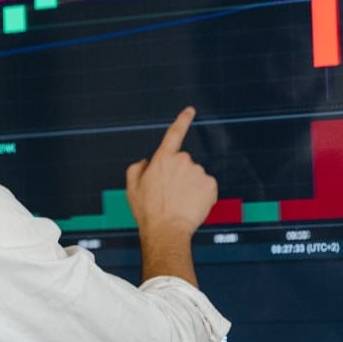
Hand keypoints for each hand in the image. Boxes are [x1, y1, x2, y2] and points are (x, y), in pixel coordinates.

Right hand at [126, 107, 217, 279]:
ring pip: (196, 177)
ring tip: (180, 204)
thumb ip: (136, 168)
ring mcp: (198, 172)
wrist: (167, 230)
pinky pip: (207, 188)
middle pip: (184, 164)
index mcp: (163, 158)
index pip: (174, 134)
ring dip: (190, 187)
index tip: (190, 111)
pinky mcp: (210, 186)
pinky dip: (202, 196)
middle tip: (170, 195)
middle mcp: (182, 161)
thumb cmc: (148, 211)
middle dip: (179, 175)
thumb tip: (146, 162)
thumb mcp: (132, 188)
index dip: (182, 120)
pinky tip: (192, 207)